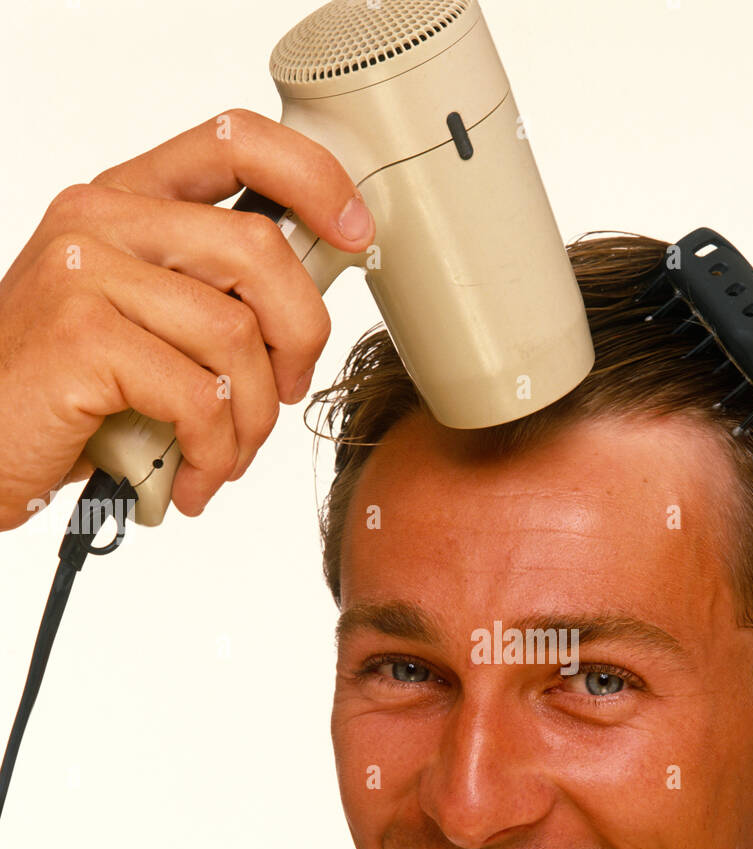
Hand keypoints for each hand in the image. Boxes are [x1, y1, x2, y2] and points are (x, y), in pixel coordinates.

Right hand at [0, 109, 374, 529]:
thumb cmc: (68, 392)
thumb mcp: (143, 320)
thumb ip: (209, 291)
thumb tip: (310, 299)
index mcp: (126, 202)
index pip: (235, 141)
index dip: (314, 179)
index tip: (356, 234)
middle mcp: (101, 220)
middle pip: (260, 252)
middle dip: (300, 339)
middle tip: (282, 394)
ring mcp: (85, 273)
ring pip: (236, 338)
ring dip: (250, 420)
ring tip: (223, 455)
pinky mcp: (81, 338)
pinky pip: (199, 399)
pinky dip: (213, 454)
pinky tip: (192, 476)